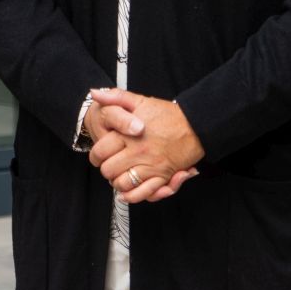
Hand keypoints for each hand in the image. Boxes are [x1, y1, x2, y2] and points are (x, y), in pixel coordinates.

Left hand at [87, 89, 204, 203]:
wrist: (195, 125)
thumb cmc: (169, 115)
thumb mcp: (141, 101)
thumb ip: (116, 97)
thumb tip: (95, 93)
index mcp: (129, 135)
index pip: (101, 151)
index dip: (96, 155)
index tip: (99, 155)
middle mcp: (138, 152)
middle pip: (108, 170)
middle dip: (106, 169)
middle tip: (110, 164)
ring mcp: (150, 166)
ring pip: (122, 184)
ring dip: (117, 182)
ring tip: (119, 175)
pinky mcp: (162, 176)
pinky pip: (141, 193)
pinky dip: (131, 196)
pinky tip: (127, 191)